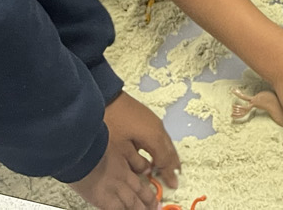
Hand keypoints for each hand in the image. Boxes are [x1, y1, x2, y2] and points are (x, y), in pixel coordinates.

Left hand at [68, 94, 178, 209]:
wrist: (107, 96)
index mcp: (154, 137)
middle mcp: (159, 129)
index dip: (168, 174)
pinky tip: (159, 152)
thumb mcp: (121, 148)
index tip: (173, 185)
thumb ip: (136, 162)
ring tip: (172, 167)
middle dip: (173, 165)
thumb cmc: (113, 123)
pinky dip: (164, 148)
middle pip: (170, 150)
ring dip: (170, 156)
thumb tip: (147, 169)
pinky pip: (162, 137)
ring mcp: (155, 122)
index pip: (165, 160)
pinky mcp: (149, 119)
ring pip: (167, 143)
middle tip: (176, 177)